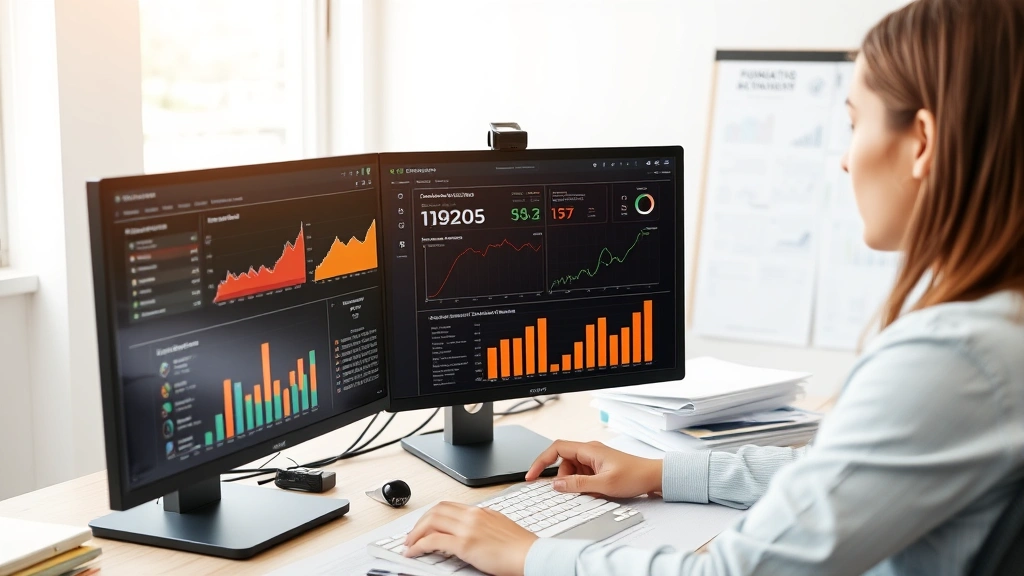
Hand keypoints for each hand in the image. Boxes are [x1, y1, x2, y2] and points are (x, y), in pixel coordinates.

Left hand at [404, 501, 535, 575]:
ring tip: (410, 544)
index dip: (431, 515)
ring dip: (415, 533)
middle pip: (436, 510)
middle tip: (411, 535)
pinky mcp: (465, 544)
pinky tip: (414, 552)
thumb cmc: (521, 547)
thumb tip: (471, 532)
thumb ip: (484, 525)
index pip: (448, 505)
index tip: (424, 525)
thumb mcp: (500, 527)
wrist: (531, 555)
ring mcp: (468, 528)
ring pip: (431, 522)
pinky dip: (419, 545)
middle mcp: (472, 515)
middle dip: (419, 523)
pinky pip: (433, 540)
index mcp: (480, 511)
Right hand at [526, 440, 662, 497]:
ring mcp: (594, 459)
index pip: (556, 449)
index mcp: (588, 449)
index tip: (531, 476)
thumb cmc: (634, 476)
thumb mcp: (603, 484)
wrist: (653, 477)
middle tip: (569, 493)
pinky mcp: (599, 467)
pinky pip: (582, 475)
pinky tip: (595, 491)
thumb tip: (557, 485)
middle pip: (563, 462)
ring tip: (591, 492)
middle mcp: (589, 451)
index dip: (541, 461)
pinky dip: (583, 485)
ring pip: (572, 470)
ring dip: (574, 483)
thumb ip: (578, 485)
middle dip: (563, 479)